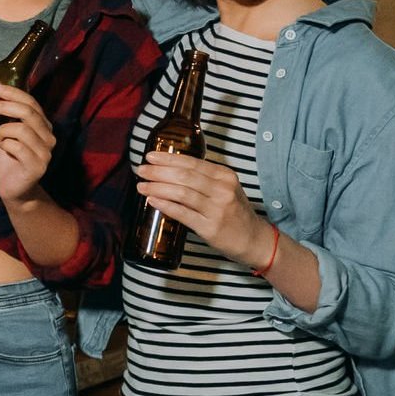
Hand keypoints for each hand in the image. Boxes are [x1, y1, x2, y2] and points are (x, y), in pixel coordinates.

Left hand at [0, 83, 56, 202]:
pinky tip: (3, 151)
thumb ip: (8, 118)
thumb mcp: (7, 135)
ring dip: (2, 132)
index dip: (13, 93)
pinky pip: (16, 147)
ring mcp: (45, 152)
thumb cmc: (8, 161)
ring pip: (20, 129)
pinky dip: (4, 146)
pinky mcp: (37, 166)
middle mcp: (49, 137)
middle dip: (3, 105)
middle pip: (28, 112)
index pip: (32, 103)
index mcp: (43, 126)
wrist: (14, 191)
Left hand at [134, 150, 267, 263]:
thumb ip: (204, 179)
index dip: (169, 158)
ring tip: (141, 186)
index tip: (150, 156)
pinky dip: (166, 205)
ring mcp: (217, 209)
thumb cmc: (234, 212)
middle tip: (141, 170)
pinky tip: (152, 201)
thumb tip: (169, 172)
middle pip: (184, 176)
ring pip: (181, 193)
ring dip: (158, 187)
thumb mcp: (225, 189)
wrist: (253, 239)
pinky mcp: (210, 228)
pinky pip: (183, 213)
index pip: (192, 162)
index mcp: (225, 176)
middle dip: (158, 171)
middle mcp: (222, 190)